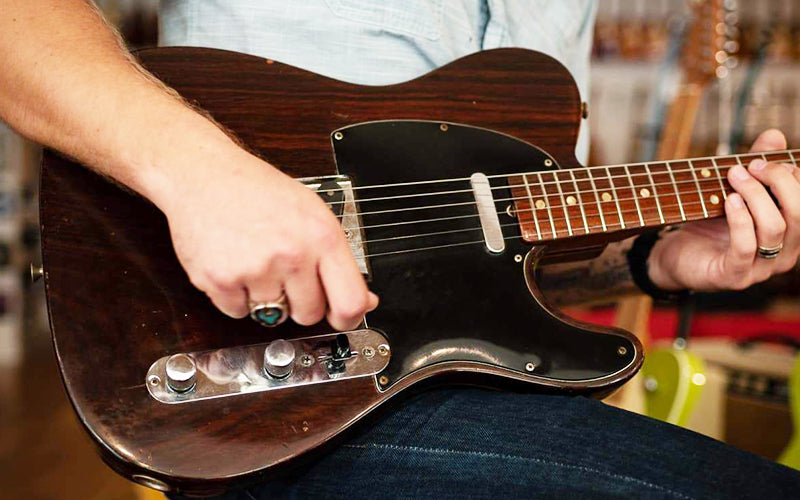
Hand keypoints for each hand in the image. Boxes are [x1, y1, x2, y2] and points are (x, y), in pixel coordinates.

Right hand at [162, 148, 377, 329]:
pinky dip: (236, 297)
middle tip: (284, 273)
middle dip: (299, 302)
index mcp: (322, 236)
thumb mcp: (312, 213)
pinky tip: (235, 264)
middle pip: (308, 314)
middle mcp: (292, 254)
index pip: (349, 301)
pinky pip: (238, 312)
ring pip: (272, 316)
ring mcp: (256, 269)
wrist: (204, 175)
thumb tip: (364, 302)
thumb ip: (338, 260)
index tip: (341, 317)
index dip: (348, 318)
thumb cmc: (258, 191)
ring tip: (256, 260)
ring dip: (265, 297)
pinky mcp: (221, 280)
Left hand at [648, 129, 799, 291]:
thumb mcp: (731, 191)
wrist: (673, 255)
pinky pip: (746, 247)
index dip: (793, 176)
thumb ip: (755, 168)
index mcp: (790, 233)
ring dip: (754, 195)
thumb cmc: (706, 223)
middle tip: (749, 165)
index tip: (764, 158)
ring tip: (733, 176)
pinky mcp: (734, 277)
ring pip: (774, 228)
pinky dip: (740, 219)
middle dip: (778, 181)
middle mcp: (783, 253)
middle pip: (798, 213)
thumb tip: (775, 135)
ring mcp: (760, 269)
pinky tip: (728, 200)